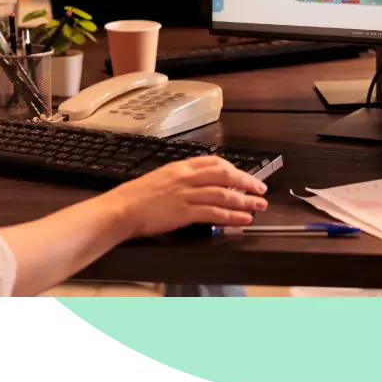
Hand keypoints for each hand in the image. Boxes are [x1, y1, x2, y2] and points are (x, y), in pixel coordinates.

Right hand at [104, 156, 268, 239]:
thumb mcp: (160, 179)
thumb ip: (180, 180)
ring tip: (259, 207)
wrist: (121, 209)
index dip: (234, 169)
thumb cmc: (136, 197)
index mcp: (180, 167)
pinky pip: (214, 213)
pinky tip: (243, 219)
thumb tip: (199, 186)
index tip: (245, 177)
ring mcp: (185, 194)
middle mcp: (185, 177)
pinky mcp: (183, 212)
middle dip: (247, 182)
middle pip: (224, 174)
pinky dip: (232, 216)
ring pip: (223, 194)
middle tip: (261, 190)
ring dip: (245, 200)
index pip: (214, 162)